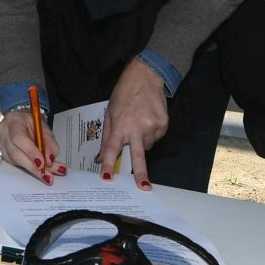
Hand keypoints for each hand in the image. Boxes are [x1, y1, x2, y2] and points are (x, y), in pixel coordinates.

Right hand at [0, 106, 62, 183]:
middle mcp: (4, 132)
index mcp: (13, 120)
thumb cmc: (31, 122)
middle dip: (33, 166)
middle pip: (15, 153)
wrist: (22, 120)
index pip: (19, 138)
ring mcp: (2, 144)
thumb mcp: (45, 128)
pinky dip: (29, 168)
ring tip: (47, 175)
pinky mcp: (5, 154)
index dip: (30, 152)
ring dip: (33, 170)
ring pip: (16, 161)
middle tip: (47, 174)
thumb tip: (50, 159)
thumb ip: (50, 144)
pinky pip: (17, 164)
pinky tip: (39, 171)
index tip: (42, 163)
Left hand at [101, 59, 170, 190]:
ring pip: (147, 147)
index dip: (107, 164)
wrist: (146, 77)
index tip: (106, 178)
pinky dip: (151, 134)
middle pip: (138, 156)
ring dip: (141, 142)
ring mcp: (152, 126)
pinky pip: (156, 138)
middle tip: (144, 187)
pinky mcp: (164, 124)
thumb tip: (101, 156)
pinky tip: (148, 120)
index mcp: (120, 125)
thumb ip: (107, 135)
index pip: (111, 149)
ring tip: (139, 124)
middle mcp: (137, 128)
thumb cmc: (123, 95)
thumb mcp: (109, 112)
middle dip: (141, 173)